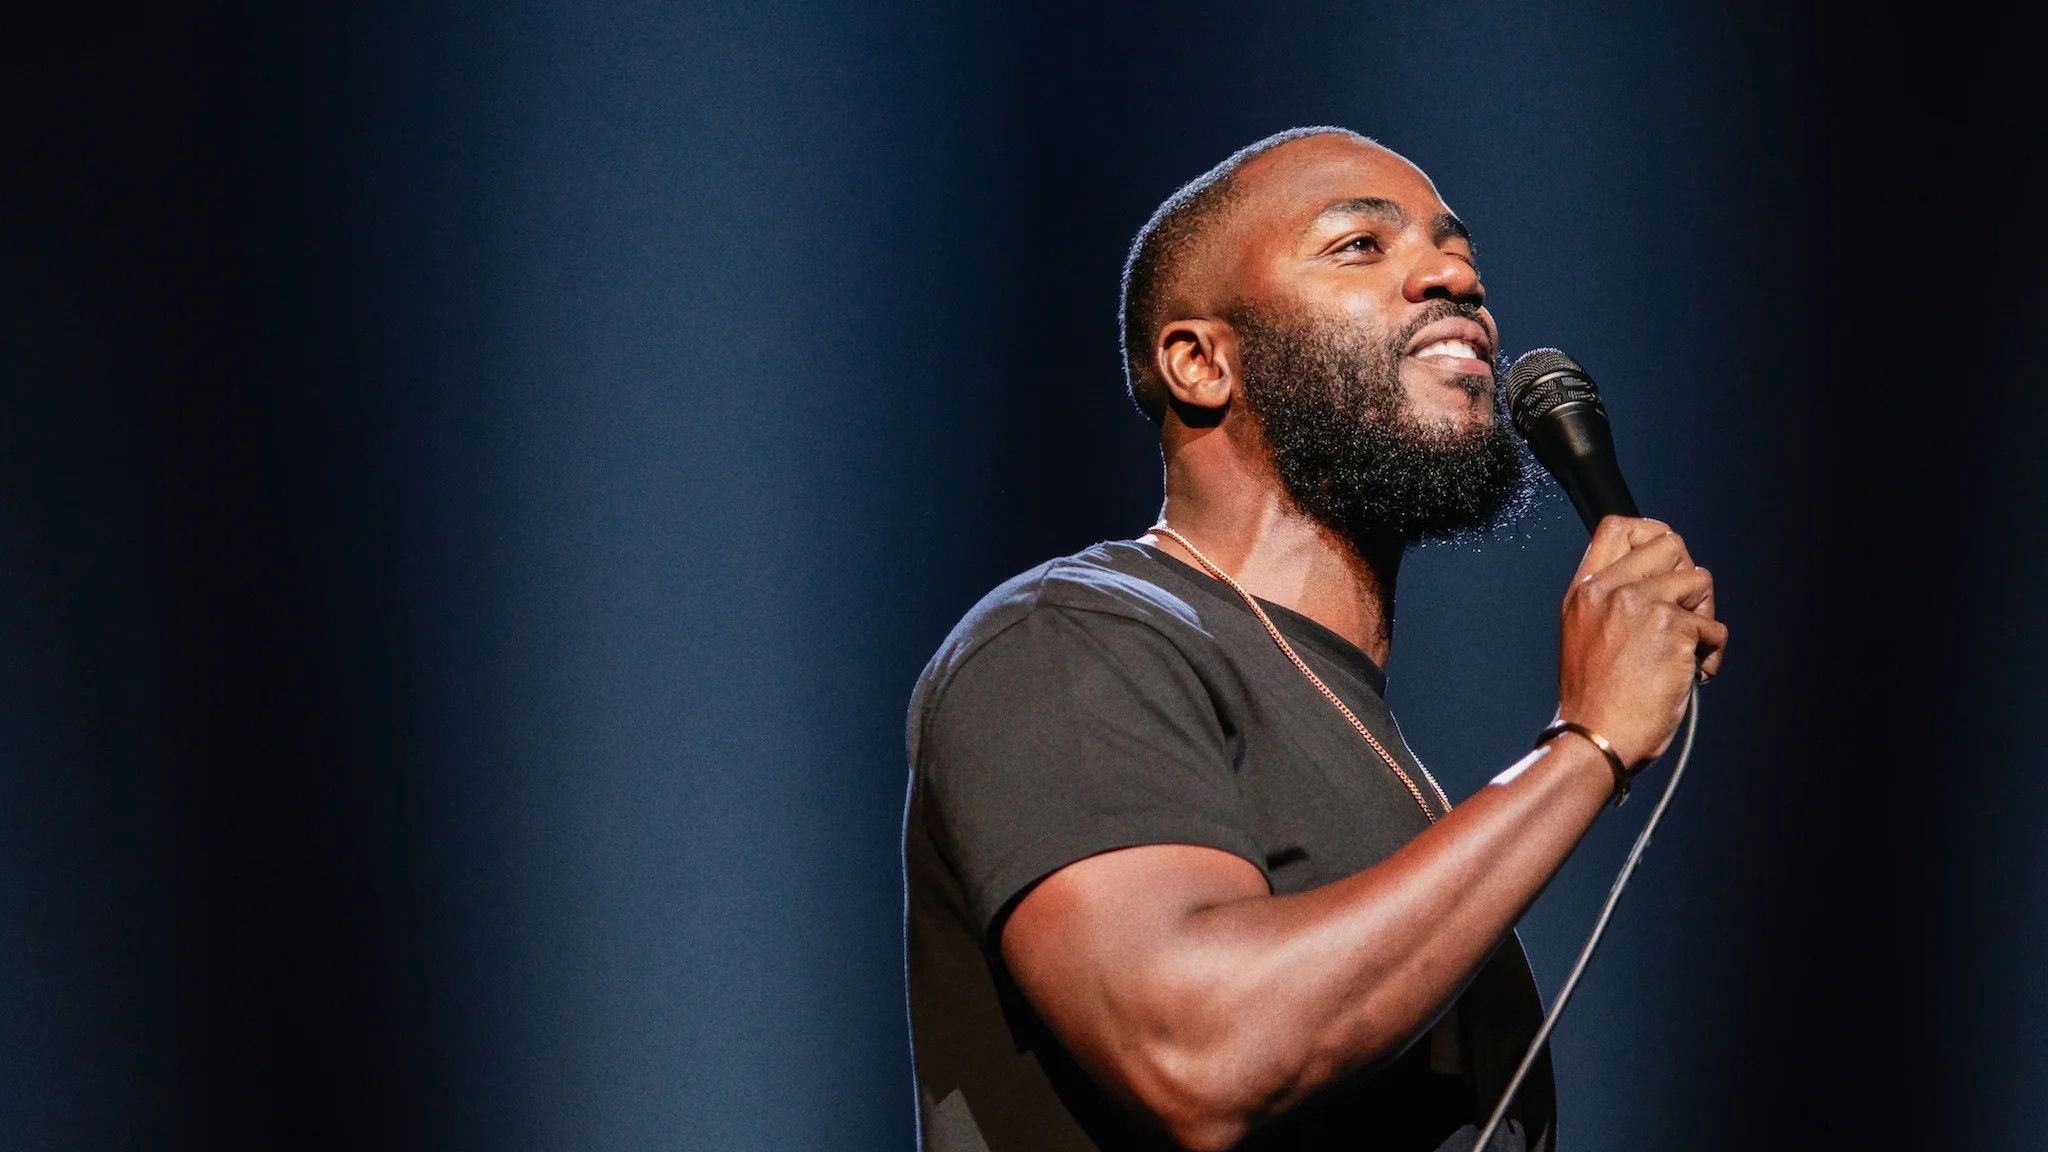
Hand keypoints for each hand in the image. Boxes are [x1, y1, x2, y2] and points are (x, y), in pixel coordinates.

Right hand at [1556, 516, 1726, 766]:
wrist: (1595, 738)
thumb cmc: (1595, 701)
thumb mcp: (1585, 636)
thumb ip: (1612, 602)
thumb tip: (1663, 580)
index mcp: (1584, 590)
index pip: (1617, 526)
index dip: (1651, 535)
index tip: (1665, 566)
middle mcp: (1609, 589)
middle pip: (1669, 542)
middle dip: (1687, 577)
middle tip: (1682, 615)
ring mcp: (1639, 603)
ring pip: (1699, 579)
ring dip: (1703, 616)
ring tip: (1688, 649)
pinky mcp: (1671, 627)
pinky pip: (1714, 627)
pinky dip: (1712, 653)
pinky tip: (1693, 676)